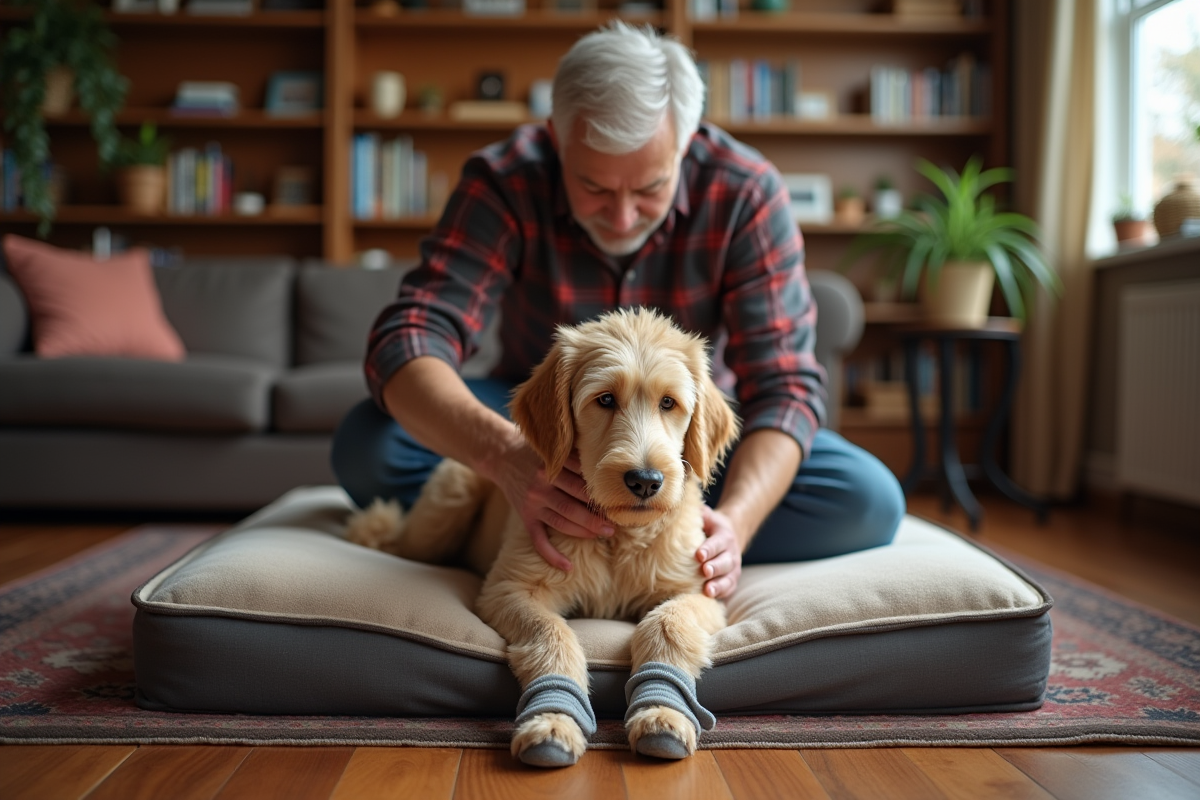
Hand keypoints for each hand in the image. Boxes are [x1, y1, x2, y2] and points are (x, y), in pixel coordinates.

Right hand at [495, 446, 613, 571]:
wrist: (503, 456)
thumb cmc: (539, 452)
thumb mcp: (557, 447)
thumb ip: (578, 455)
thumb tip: (611, 469)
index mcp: (552, 464)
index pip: (581, 481)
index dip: (600, 493)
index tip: (618, 501)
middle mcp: (541, 483)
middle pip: (574, 503)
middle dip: (597, 515)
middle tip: (616, 523)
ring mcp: (532, 502)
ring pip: (562, 521)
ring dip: (584, 530)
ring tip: (604, 534)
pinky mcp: (525, 516)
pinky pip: (538, 540)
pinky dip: (552, 555)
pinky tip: (568, 567)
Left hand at [696, 505, 741, 598]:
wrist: (730, 534)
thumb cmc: (710, 526)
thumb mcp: (706, 515)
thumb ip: (697, 511)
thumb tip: (679, 503)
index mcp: (724, 536)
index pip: (718, 543)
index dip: (709, 549)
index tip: (698, 555)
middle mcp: (731, 553)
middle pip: (725, 562)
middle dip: (715, 567)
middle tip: (704, 571)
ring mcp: (733, 568)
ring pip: (728, 578)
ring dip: (718, 585)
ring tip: (708, 590)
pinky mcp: (731, 580)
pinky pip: (729, 589)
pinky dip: (721, 594)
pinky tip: (710, 599)